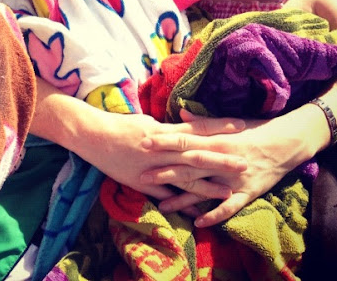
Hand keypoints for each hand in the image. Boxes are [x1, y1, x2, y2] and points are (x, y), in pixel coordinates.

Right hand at [75, 110, 246, 205]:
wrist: (92, 136)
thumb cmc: (120, 125)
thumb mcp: (146, 121)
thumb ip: (167, 128)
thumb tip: (185, 128)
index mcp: (162, 131)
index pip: (196, 128)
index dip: (218, 127)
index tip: (240, 127)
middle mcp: (160, 150)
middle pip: (196, 155)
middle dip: (220, 160)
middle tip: (244, 163)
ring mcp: (151, 168)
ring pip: (183, 178)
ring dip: (206, 186)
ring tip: (227, 192)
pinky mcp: (142, 183)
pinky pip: (165, 196)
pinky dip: (181, 205)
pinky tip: (197, 215)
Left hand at [139, 109, 319, 225]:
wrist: (287, 142)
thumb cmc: (253, 129)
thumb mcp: (227, 123)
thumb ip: (201, 123)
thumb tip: (179, 114)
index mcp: (215, 140)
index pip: (185, 140)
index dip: (164, 142)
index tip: (143, 142)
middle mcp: (222, 159)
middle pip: (189, 165)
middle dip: (165, 171)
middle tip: (142, 176)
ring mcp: (234, 177)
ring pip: (204, 189)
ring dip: (183, 198)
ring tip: (162, 205)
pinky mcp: (248, 192)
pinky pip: (229, 207)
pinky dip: (214, 215)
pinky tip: (198, 222)